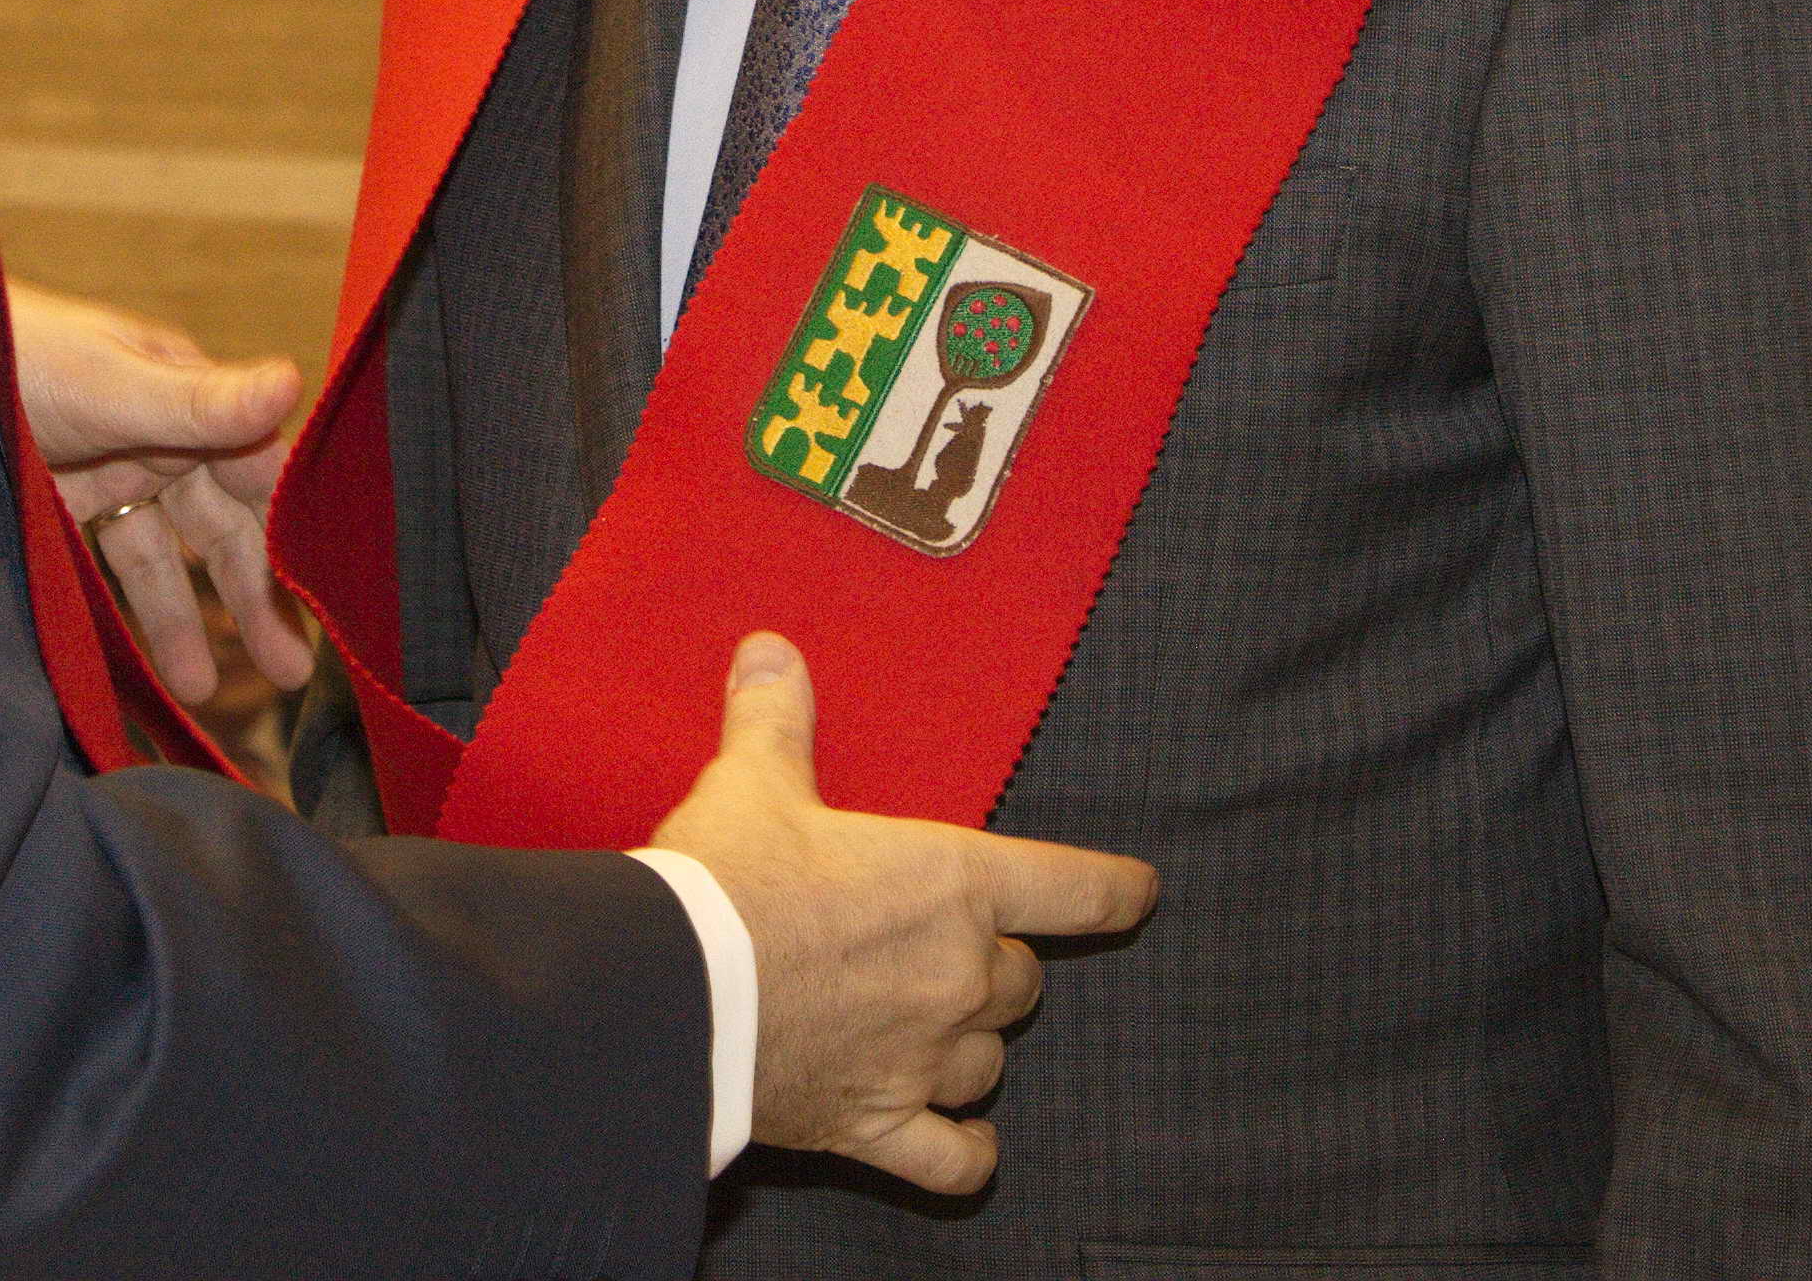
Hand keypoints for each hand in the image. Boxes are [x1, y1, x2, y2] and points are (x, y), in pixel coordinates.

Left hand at [5, 279, 314, 706]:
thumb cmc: (16, 350)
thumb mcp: (110, 384)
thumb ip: (199, 402)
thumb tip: (295, 381)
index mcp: (182, 393)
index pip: (259, 468)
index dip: (294, 530)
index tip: (332, 597)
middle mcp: (157, 436)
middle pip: (221, 527)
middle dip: (256, 597)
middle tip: (291, 672)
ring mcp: (108, 474)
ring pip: (165, 560)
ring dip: (187, 622)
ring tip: (201, 694)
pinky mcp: (62, 507)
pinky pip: (108, 571)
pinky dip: (127, 617)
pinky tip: (139, 665)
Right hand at [646, 634, 1154, 1193]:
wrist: (672, 993)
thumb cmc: (725, 881)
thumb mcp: (753, 783)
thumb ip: (776, 719)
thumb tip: (771, 650)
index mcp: (952, 884)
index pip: (1073, 887)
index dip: (1115, 890)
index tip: (1139, 892)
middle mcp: (959, 977)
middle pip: (1022, 981)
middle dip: (999, 967)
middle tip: (948, 952)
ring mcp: (923, 1059)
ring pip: (990, 1062)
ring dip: (975, 1047)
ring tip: (939, 1033)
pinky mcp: (875, 1124)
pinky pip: (952, 1161)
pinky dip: (965, 1157)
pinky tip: (967, 1148)